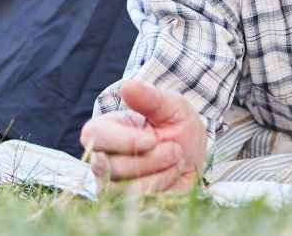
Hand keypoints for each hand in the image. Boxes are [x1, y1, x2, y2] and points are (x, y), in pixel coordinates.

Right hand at [79, 80, 206, 194]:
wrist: (196, 159)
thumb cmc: (179, 127)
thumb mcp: (172, 107)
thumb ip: (150, 98)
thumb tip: (127, 85)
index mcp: (106, 128)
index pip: (94, 135)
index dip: (123, 140)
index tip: (151, 139)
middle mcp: (102, 157)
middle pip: (109, 166)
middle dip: (150, 159)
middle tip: (175, 149)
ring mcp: (110, 183)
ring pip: (123, 188)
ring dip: (158, 174)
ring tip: (175, 160)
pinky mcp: (122, 205)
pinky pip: (136, 204)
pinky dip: (161, 189)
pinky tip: (171, 176)